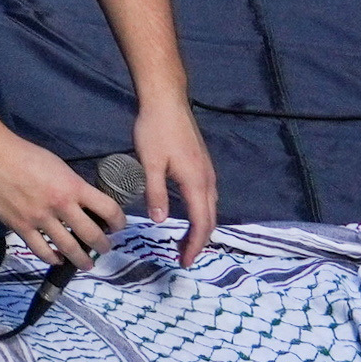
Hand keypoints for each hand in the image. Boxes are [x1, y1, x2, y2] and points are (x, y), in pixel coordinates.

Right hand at [0, 124, 122, 266]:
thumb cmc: (26, 155)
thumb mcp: (58, 165)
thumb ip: (72, 186)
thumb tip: (84, 204)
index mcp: (72, 186)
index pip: (108, 209)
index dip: (119, 221)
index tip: (118, 226)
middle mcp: (60, 205)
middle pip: (92, 235)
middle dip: (103, 245)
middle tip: (105, 248)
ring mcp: (40, 218)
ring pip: (69, 248)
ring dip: (82, 259)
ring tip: (86, 263)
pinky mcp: (21, 227)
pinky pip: (42, 250)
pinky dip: (53, 258)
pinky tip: (58, 259)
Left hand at [131, 89, 219, 262]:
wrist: (167, 100)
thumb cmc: (156, 129)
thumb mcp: (150, 162)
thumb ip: (156, 192)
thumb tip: (160, 221)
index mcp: (196, 182)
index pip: (201, 223)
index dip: (194, 245)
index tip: (184, 261)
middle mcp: (208, 180)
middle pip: (210, 219)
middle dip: (199, 241)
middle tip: (183, 257)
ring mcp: (207, 171)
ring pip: (210, 208)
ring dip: (200, 227)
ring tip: (185, 241)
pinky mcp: (203, 164)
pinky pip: (207, 196)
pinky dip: (201, 212)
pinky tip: (189, 213)